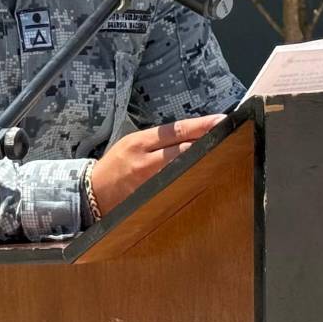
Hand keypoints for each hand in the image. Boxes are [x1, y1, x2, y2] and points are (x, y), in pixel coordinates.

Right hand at [88, 115, 225, 215]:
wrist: (90, 193)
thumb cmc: (115, 166)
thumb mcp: (131, 144)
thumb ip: (158, 141)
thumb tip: (192, 135)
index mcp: (139, 142)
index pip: (175, 130)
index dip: (201, 126)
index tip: (222, 120)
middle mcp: (144, 161)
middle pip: (183, 151)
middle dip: (207, 144)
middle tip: (232, 137)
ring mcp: (147, 184)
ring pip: (182, 171)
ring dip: (203, 164)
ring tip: (226, 157)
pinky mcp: (149, 201)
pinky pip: (175, 191)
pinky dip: (191, 184)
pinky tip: (206, 181)